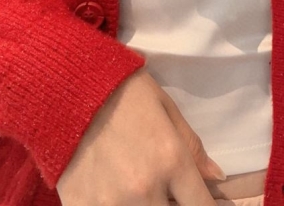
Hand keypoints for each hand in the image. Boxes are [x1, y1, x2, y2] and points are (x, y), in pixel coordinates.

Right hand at [56, 69, 222, 204]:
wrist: (68, 90)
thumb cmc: (124, 94)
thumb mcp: (166, 111)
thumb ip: (192, 148)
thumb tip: (216, 177)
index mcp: (170, 160)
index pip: (201, 205)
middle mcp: (144, 188)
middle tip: (172, 193)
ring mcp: (110, 204)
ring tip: (147, 193)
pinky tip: (118, 194)